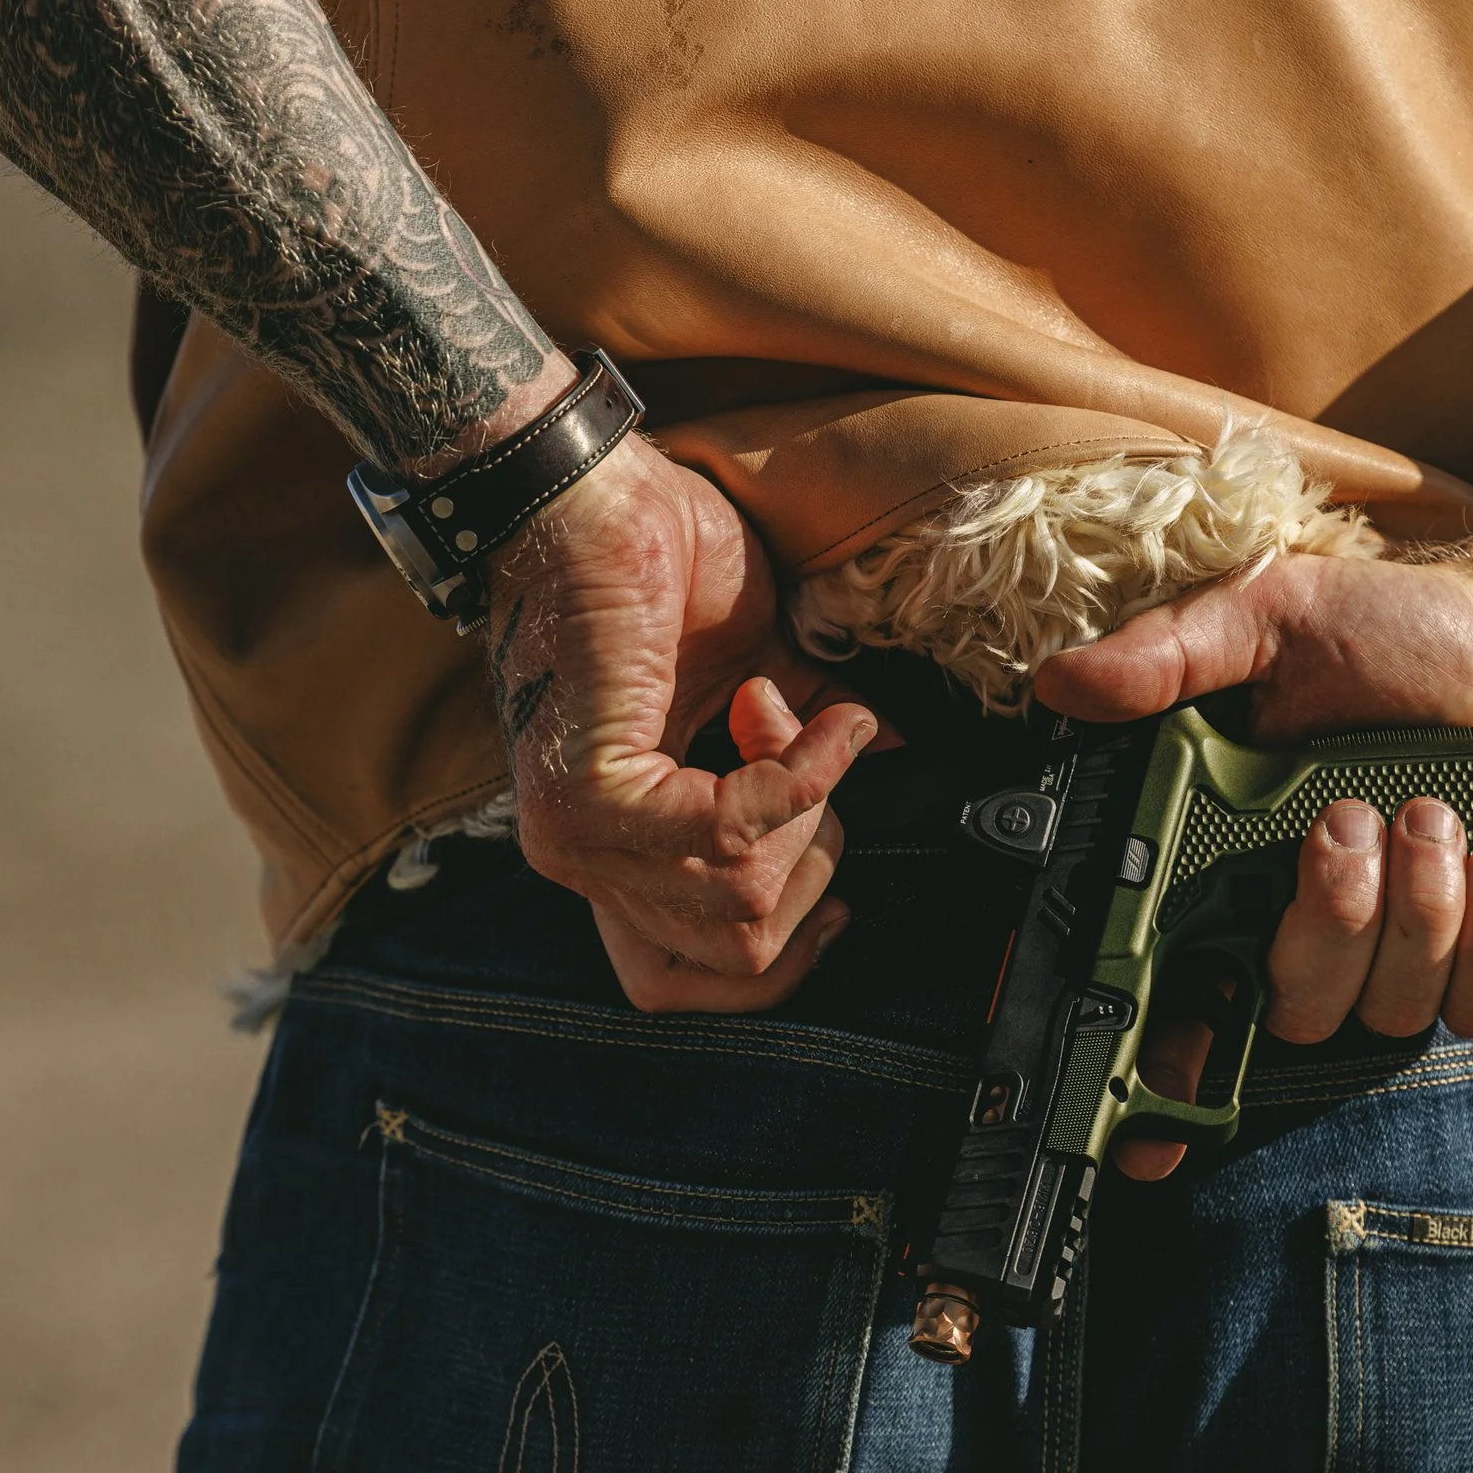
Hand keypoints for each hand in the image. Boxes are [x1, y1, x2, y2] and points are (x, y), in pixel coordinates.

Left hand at [483, 436, 875, 1012]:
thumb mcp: (754, 677)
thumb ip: (804, 751)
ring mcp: (580, 837)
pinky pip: (733, 833)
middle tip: (799, 750)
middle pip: (740, 952)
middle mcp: (583, 858)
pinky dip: (798, 774)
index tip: (829, 877)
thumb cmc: (658, 565)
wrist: (590, 491)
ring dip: (802, 802)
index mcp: (613, 847)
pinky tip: (807, 717)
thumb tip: (892, 763)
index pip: (679, 981)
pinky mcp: (595, 796)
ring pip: (746, 900)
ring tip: (780, 708)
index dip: (781, 952)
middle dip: (812, 858)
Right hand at [1032, 549, 1472, 1177]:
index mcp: (1227, 872)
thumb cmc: (1395, 631)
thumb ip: (1168, 655)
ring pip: (1388, 1012)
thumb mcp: (1270, 618)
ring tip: (1427, 809)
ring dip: (1414, 911)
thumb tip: (1064, 686)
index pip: (1170, 999)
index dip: (1152, 1075)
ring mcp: (1401, 955)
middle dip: (1324, 927)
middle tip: (1346, 824)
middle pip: (1289, 1014)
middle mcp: (1305, 930)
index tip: (1146, 1121)